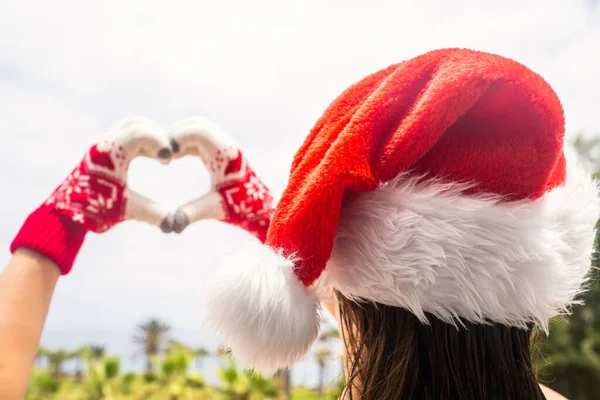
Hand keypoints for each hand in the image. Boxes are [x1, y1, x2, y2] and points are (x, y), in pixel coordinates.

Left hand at [11, 116, 174, 272]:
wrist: (64, 213)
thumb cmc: (93, 210)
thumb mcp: (126, 210)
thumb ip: (153, 212)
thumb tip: (175, 221)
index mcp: (110, 153)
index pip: (140, 132)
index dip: (160, 140)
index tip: (169, 158)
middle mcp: (105, 144)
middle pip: (137, 124)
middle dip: (157, 135)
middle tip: (169, 154)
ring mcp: (104, 146)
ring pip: (132, 128)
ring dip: (150, 137)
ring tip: (163, 157)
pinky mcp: (104, 153)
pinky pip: (128, 137)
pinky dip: (144, 143)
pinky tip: (154, 159)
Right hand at [166, 117, 273, 241]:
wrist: (262, 208)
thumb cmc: (243, 208)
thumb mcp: (214, 209)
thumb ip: (191, 213)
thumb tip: (169, 224)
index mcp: (226, 153)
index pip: (200, 130)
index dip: (179, 136)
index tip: (164, 154)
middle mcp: (226, 145)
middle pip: (198, 124)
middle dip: (176, 133)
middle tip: (161, 153)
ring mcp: (224, 147)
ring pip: (198, 128)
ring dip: (180, 137)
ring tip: (166, 156)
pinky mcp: (221, 152)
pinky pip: (200, 138)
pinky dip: (185, 143)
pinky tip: (173, 159)